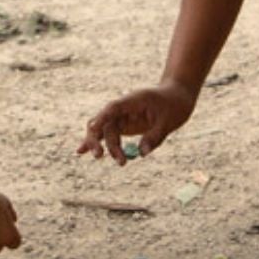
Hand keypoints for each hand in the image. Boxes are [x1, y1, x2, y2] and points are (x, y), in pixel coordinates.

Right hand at [77, 84, 195, 164]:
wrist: (177, 97)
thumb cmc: (174, 105)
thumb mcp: (168, 122)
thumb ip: (154, 137)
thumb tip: (141, 154)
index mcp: (133, 101)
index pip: (113, 108)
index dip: (102, 118)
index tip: (94, 128)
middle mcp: (123, 108)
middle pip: (104, 122)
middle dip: (98, 139)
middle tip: (100, 156)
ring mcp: (122, 117)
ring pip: (105, 131)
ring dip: (105, 146)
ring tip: (112, 161)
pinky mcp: (124, 125)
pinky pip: (108, 134)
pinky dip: (98, 143)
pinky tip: (81, 151)